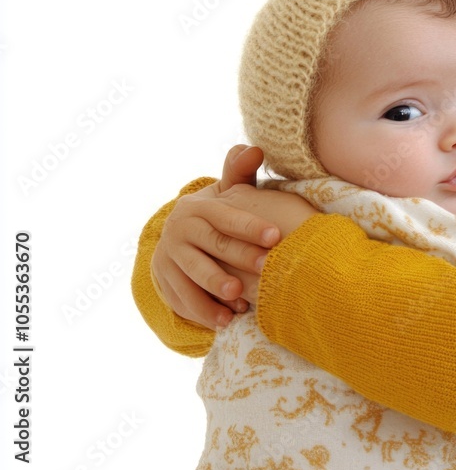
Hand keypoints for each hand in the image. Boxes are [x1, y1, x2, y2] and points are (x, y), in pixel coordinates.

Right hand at [151, 145, 307, 328]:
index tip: (277, 236)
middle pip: (212, 246)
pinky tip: (225, 321)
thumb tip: (254, 148)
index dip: (251, 226)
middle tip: (266, 269)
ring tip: (240, 302)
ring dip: (215, 290)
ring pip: (191, 275)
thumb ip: (240, 172)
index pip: (226, 217)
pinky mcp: (163, 281)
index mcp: (198, 207)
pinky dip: (203, 311)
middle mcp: (180, 230)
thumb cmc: (218, 214)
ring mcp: (168, 256)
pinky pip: (181, 299)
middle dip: (240, 259)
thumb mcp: (228, 193)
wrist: (179, 235)